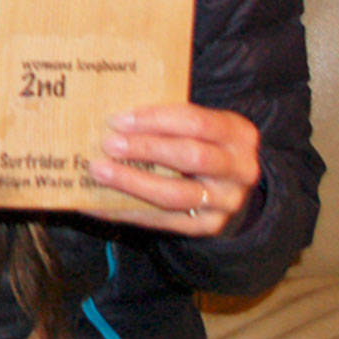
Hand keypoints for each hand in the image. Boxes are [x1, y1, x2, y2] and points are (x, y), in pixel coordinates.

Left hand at [86, 102, 260, 235]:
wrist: (230, 182)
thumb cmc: (201, 141)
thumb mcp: (199, 123)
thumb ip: (167, 117)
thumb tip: (111, 111)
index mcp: (237, 133)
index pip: (197, 122)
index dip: (155, 120)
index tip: (118, 119)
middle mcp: (240, 169)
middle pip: (191, 157)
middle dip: (145, 149)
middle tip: (108, 143)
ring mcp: (226, 202)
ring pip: (177, 194)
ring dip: (133, 182)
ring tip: (99, 171)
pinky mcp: (208, 226)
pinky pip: (164, 221)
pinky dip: (127, 210)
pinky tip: (98, 203)